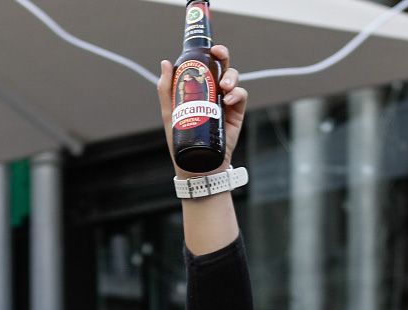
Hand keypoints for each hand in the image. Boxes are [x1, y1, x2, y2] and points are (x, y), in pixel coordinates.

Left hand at [157, 43, 246, 171]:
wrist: (196, 164)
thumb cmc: (181, 139)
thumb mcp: (170, 112)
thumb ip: (166, 89)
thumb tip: (165, 62)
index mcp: (199, 88)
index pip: (206, 65)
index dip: (211, 53)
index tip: (212, 48)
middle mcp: (213, 91)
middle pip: (223, 67)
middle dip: (224, 57)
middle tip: (219, 56)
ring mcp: (226, 102)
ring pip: (234, 79)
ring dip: (231, 77)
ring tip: (224, 87)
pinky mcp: (236, 113)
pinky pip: (241, 96)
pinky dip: (237, 94)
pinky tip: (228, 100)